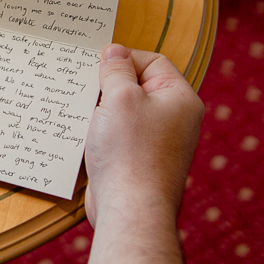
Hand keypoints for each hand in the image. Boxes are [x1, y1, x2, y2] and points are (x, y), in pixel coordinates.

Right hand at [82, 46, 203, 225]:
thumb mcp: (120, 97)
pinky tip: (84, 135)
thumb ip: (116, 70)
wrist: (131, 210)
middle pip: (138, 86)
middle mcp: (174, 119)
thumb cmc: (130, 154)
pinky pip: (119, 136)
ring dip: (102, 110)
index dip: (123, 58)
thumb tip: (114, 52)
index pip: (152, 61)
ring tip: (83, 113)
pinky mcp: (139, 161)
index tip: (97, 67)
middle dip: (109, 86)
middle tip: (86, 88)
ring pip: (125, 112)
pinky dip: (102, 133)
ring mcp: (157, 142)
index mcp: (179, 99)